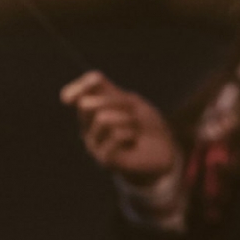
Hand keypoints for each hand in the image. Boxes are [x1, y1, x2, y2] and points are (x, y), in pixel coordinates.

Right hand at [60, 71, 180, 184]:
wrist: (164, 155)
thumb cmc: (146, 126)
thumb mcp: (129, 100)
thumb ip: (106, 91)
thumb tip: (77, 87)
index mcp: (92, 113)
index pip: (75, 94)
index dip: (82, 85)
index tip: (97, 80)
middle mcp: (88, 128)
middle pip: (87, 103)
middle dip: (117, 102)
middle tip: (134, 113)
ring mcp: (94, 144)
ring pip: (102, 118)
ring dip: (127, 120)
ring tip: (135, 129)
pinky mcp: (104, 159)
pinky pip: (115, 135)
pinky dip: (130, 134)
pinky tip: (133, 142)